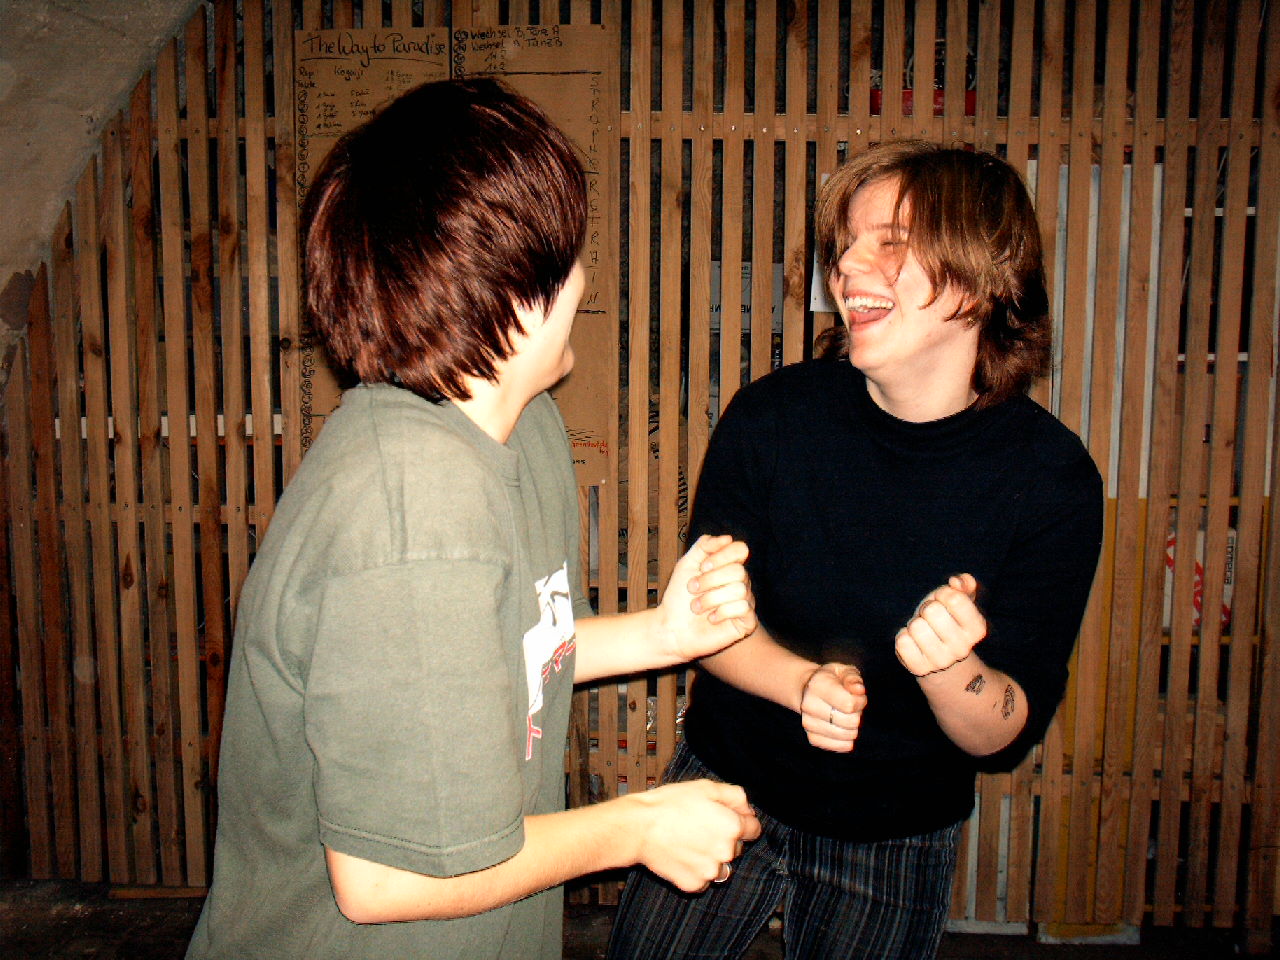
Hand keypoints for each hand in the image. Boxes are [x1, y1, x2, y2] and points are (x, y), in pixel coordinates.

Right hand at [627, 779, 760, 891]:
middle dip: (724, 839)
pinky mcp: (694, 885)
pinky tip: (682, 856)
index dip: (742, 821)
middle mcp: (727, 852)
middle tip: (700, 827)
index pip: (754, 829)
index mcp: (732, 827)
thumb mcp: (705, 787)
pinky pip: (704, 880)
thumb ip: (735, 797)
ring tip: (690, 843)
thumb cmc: (670, 804)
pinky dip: (696, 870)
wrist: (639, 827)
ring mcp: (711, 872)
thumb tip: (749, 810)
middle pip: (737, 848)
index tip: (726, 819)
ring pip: (722, 866)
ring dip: (712, 858)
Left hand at [657, 534, 756, 661]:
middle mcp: (741, 583)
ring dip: (710, 598)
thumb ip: (704, 546)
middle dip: (710, 580)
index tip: (702, 567)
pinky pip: (743, 608)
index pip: (740, 550)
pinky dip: (721, 613)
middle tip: (692, 589)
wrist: (671, 628)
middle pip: (738, 571)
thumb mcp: (687, 564)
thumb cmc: (678, 597)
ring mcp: (746, 602)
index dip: (722, 556)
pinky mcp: (747, 622)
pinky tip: (711, 619)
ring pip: (739, 590)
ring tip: (697, 607)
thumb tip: (728, 538)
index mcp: (728, 567)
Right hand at [799, 663, 866, 752]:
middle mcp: (809, 705)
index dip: (860, 701)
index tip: (858, 696)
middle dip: (857, 715)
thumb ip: (852, 678)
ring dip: (852, 727)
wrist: (807, 689)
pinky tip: (843, 728)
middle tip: (852, 707)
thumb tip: (859, 690)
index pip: (849, 704)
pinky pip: (839, 747)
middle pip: (850, 722)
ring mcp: (808, 723)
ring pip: (846, 736)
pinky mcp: (812, 738)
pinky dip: (847, 740)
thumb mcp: (842, 670)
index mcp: (817, 685)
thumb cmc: (831, 679)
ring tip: (845, 716)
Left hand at [895, 574, 986, 675]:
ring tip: (923, 630)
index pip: (954, 599)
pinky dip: (904, 636)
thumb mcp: (959, 598)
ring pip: (916, 626)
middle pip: (932, 610)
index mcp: (977, 629)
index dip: (943, 594)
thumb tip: (955, 582)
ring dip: (915, 623)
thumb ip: (964, 584)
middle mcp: (963, 648)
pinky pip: (902, 642)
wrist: (938, 654)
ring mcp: (941, 661)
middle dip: (927, 608)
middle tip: (931, 618)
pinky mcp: (920, 669)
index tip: (943, 602)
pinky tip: (914, 642)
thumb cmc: (947, 618)